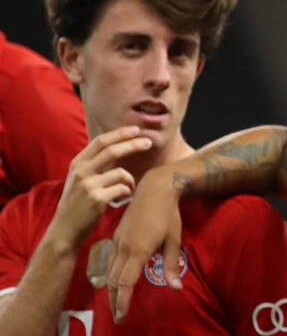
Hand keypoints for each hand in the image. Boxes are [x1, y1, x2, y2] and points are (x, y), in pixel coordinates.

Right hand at [48, 126, 148, 248]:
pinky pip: (123, 188)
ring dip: (130, 180)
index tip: (136, 129)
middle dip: (133, 144)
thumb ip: (94, 164)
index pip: (101, 141)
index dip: (120, 133)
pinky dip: (128, 192)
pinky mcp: (97, 199)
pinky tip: (123, 198)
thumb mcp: (80, 178)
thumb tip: (118, 146)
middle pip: (112, 150)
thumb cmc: (77, 203)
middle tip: (148, 143)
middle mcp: (81, 171)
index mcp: (77, 163)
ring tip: (127, 188)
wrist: (65, 229)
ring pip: (121, 173)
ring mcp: (89, 185)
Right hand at [107, 164, 183, 322]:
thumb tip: (176, 288)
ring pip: (109, 270)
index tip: (122, 316)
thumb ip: (172, 264)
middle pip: (113, 280)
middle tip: (118, 316)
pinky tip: (114, 279)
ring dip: (111, 288)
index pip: (126, 282)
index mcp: (138, 250)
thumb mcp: (174, 239)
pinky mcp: (117, 234)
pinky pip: (110, 259)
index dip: (122, 301)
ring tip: (115, 302)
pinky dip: (110, 274)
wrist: (155, 188)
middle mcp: (124, 247)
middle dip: (114, 300)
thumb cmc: (168, 214)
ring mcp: (118, 240)